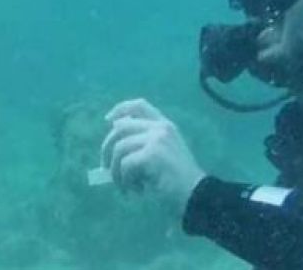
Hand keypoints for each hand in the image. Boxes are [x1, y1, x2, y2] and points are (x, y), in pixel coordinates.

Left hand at [100, 98, 205, 216]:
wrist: (196, 197)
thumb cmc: (177, 181)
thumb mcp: (161, 155)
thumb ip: (142, 143)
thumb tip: (113, 142)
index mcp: (164, 125)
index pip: (139, 105)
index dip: (120, 109)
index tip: (107, 120)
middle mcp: (161, 128)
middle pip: (120, 127)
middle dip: (107, 148)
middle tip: (106, 169)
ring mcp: (157, 139)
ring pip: (119, 148)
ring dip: (115, 171)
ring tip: (124, 186)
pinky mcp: (153, 154)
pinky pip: (126, 164)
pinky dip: (125, 180)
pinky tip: (136, 190)